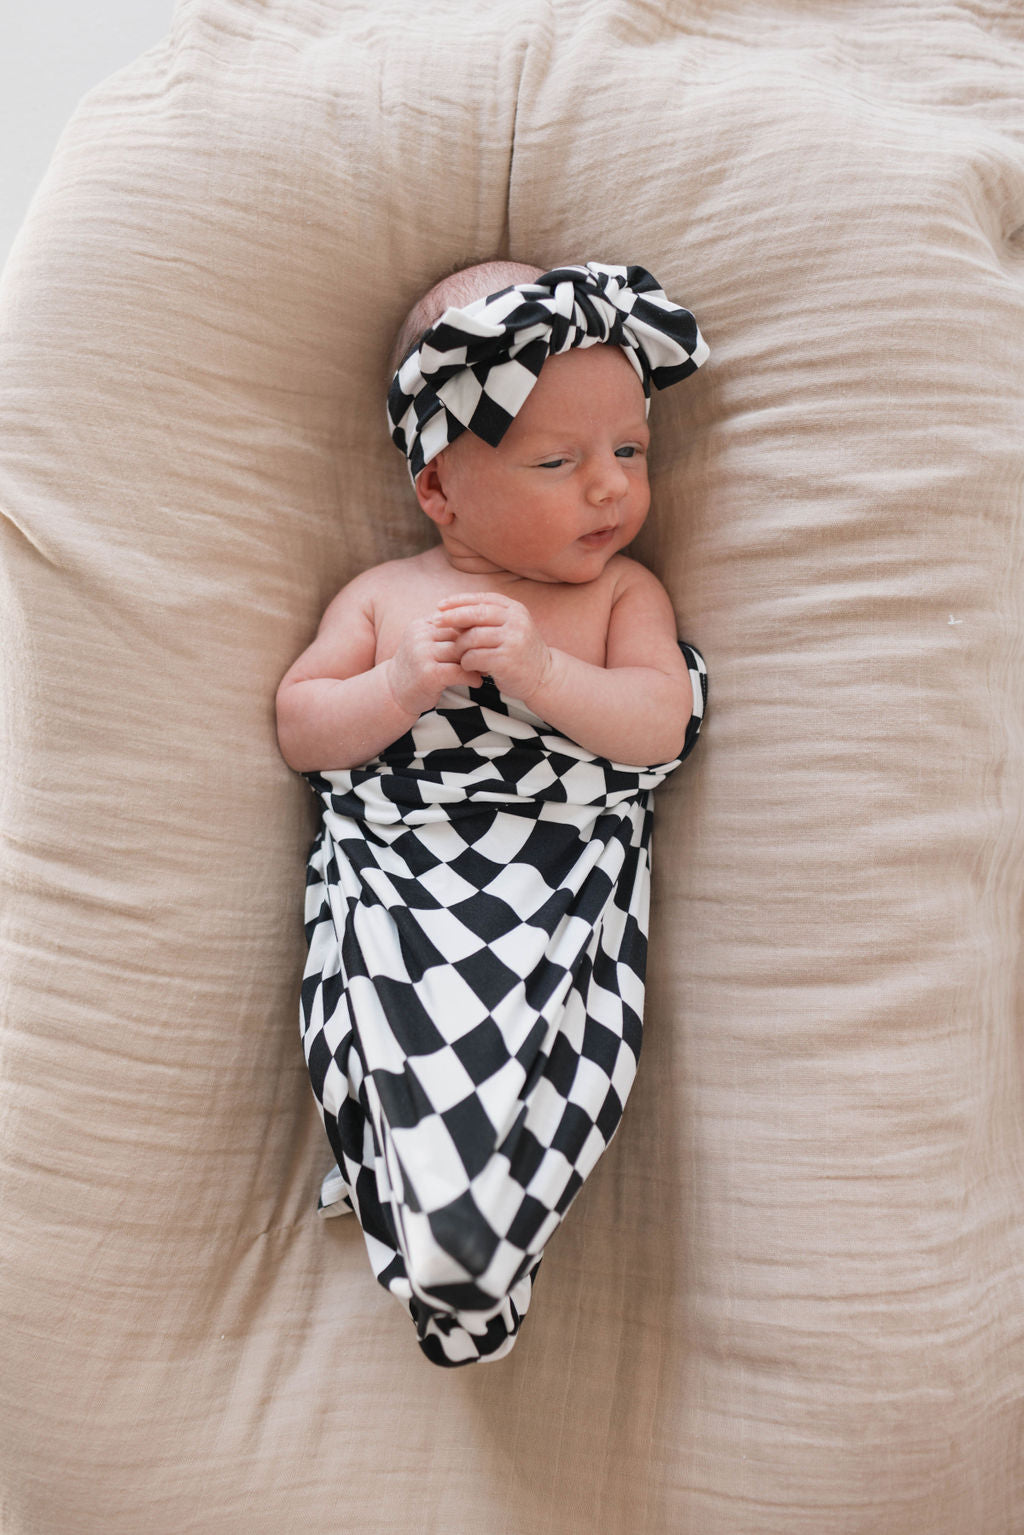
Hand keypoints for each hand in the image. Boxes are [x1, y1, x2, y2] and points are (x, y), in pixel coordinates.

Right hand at [385, 614, 482, 716]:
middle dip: (478, 645)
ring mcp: (422, 654)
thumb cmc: (416, 667)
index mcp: (421, 625)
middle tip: (493, 655)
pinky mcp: (428, 674)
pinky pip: (459, 672)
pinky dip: (472, 677)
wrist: (393, 692)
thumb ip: (445, 634)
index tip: (488, 639)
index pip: (455, 619)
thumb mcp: (426, 644)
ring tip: (487, 669)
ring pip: (461, 652)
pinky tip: (477, 682)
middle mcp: (420, 636)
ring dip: (478, 662)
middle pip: (459, 634)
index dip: (474, 629)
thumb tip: (479, 625)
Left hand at [436, 592, 552, 701]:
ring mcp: (513, 640)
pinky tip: (468, 665)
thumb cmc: (518, 651)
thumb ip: (486, 618)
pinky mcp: (506, 661)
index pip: (482, 599)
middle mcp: (516, 621)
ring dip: (460, 646)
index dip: (459, 601)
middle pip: (476, 613)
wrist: (543, 676)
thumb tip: (450, 612)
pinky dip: (466, 661)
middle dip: (452, 617)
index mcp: (515, 609)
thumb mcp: (508, 627)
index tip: (440, 605)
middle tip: (436, 622)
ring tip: (458, 654)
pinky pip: (475, 657)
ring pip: (473, 637)